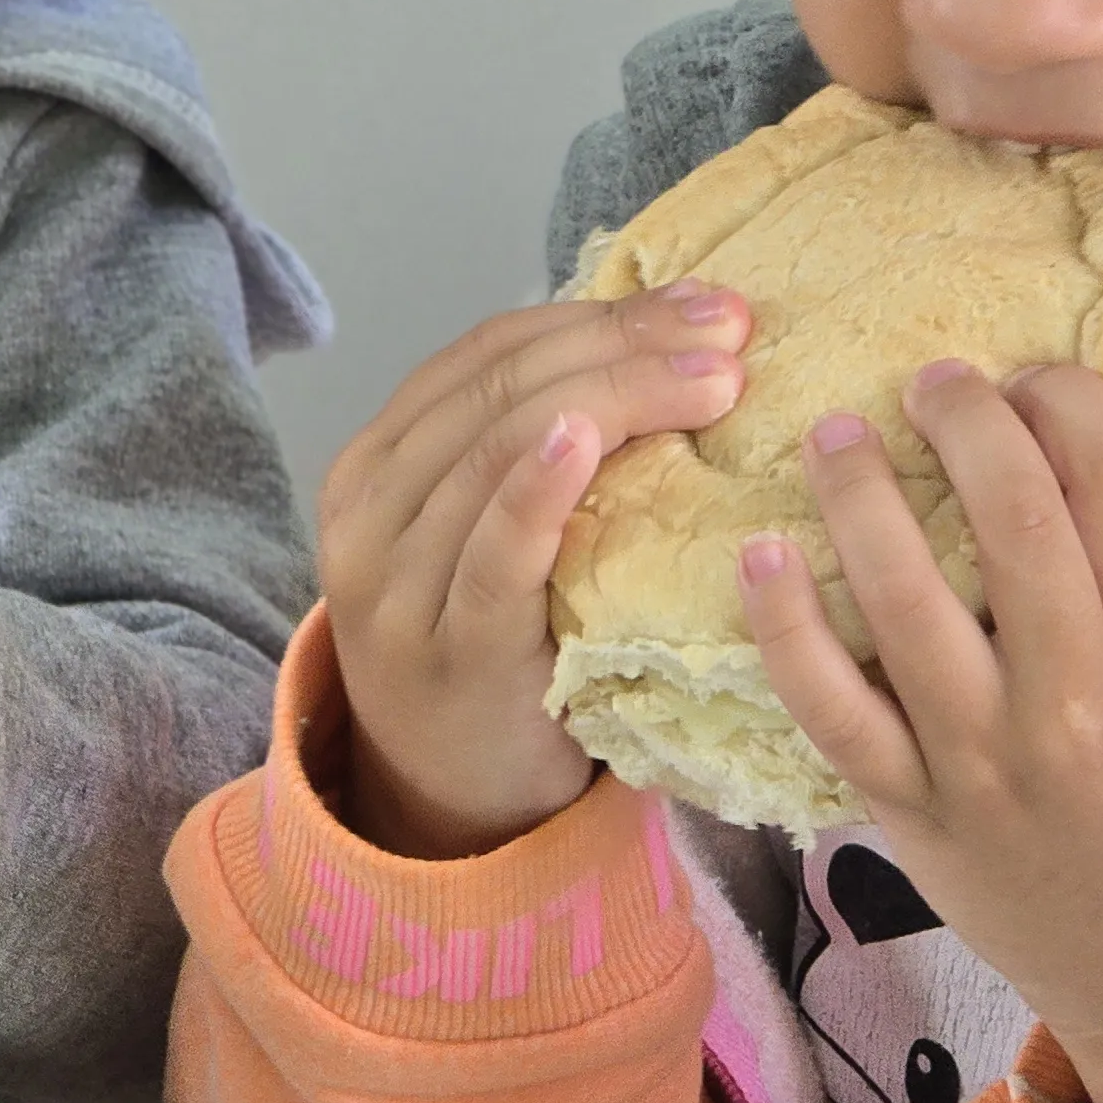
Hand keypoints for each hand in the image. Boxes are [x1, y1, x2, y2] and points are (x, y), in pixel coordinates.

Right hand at [322, 281, 749, 858]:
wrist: (451, 798)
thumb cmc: (495, 645)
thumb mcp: (488, 531)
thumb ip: (535, 446)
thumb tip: (667, 336)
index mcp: (381, 459)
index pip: (492, 350)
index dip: (602, 313)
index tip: (707, 303)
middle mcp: (370, 508)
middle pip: (503, 387)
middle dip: (626, 344)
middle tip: (732, 333)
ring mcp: (399, 583)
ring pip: (499, 447)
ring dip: (617, 396)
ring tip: (712, 380)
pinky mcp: (450, 652)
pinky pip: (492, 555)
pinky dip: (533, 487)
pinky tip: (585, 440)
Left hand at [740, 361, 1102, 1102]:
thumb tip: (1058, 470)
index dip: (1071, 400)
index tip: (1040, 379)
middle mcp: (1073, 698)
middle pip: (1012, 514)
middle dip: (966, 420)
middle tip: (935, 382)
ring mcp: (981, 758)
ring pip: (904, 595)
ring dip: (860, 495)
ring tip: (837, 435)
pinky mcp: (912, 811)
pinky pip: (832, 706)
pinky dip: (786, 628)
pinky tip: (761, 556)